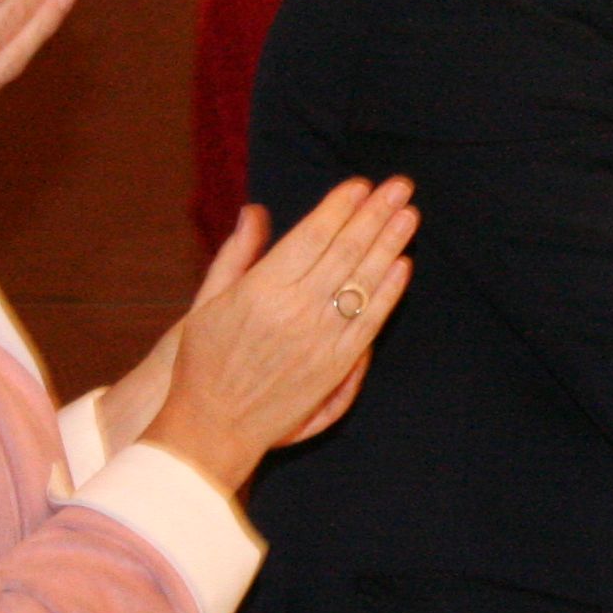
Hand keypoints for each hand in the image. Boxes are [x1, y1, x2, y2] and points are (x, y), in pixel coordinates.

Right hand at [141, 177, 419, 491]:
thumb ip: (236, 254)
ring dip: (389, 245)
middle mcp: (296, 309)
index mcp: (262, 288)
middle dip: (375, 215)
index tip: (361, 186)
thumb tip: (256, 212)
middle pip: (346, 251)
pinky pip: (370, 322)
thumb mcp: (207, 301)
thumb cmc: (203, 362)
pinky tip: (402, 266)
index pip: (312, 236)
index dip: (340, 207)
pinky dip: (389, 292)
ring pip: (363, 282)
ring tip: (408, 216)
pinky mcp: (336, 366)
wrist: (213, 426)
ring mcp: (320, 339)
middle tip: (399, 187)